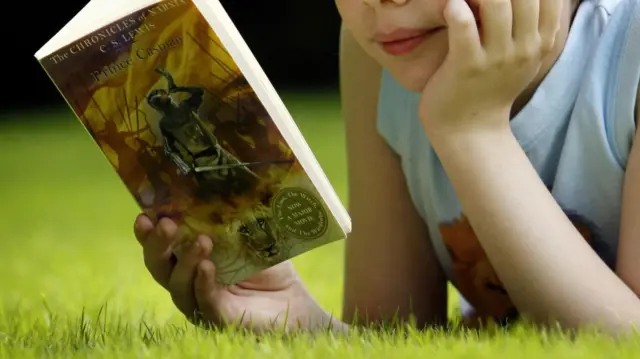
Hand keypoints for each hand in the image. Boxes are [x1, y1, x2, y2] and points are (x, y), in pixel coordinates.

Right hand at [134, 214, 336, 331]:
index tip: (144, 214)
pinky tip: (207, 268)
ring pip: (178, 286)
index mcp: (188, 258)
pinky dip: (202, 284)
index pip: (161, 246)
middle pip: (158, 267)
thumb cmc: (268, 266)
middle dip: (157, 245)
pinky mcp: (218, 318)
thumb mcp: (250, 236)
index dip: (147, 233)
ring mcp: (200, 302)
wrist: (293, 300)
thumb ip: (233, 217)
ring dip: (185, 262)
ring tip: (201, 241)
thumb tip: (225, 179)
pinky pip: (203, 303)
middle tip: (166, 224)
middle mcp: (187, 281)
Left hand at [419, 0, 562, 134]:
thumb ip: (533, 24)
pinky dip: (457, 9)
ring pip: (496, 3)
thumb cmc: (492, 87)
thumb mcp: (525, 57)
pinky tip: (451, 6)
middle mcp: (525, 48)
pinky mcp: (467, 65)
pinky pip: (464, 26)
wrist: (470, 131)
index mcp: (542, 41)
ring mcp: (497, 58)